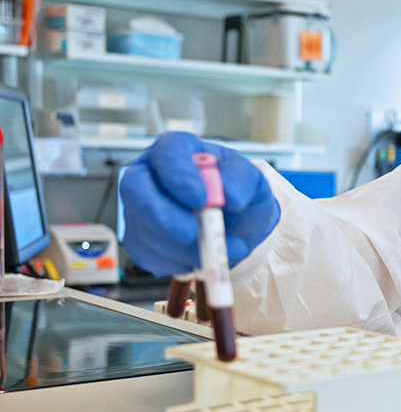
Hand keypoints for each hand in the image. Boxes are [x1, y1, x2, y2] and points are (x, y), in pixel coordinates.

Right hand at [119, 132, 279, 276]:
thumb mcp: (253, 182)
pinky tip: (198, 257)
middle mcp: (150, 175)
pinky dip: (176, 261)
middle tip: (193, 234)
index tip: (202, 199)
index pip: (167, 153)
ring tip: (216, 250)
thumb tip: (228, 195)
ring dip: (181, 247)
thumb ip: (244, 181)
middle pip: (136, 188)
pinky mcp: (138, 238)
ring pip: (144, 227)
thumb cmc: (239, 195)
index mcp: (177, 150)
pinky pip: (146, 254)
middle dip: (164, 216)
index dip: (180, 176)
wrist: (236, 225)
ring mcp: (138, 207)